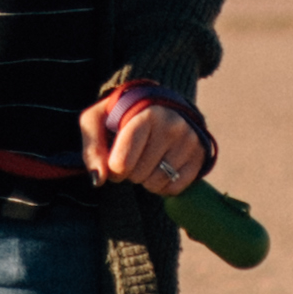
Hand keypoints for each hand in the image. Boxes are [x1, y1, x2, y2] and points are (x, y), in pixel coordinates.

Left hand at [77, 84, 207, 195]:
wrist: (158, 105)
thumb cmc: (121, 116)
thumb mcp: (97, 121)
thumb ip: (92, 149)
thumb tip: (99, 179)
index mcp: (146, 115)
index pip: (122, 163)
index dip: (113, 168)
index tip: (114, 158)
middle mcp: (172, 126)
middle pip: (138, 175)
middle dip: (130, 172)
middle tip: (133, 156)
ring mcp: (189, 141)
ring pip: (156, 183)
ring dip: (145, 179)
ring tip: (146, 160)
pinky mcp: (200, 155)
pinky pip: (175, 188)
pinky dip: (163, 185)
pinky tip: (160, 168)